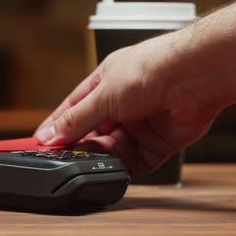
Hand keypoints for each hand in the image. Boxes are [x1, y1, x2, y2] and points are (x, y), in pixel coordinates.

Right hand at [35, 34, 220, 172]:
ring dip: (103, 155)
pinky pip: (137, 161)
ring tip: (94, 158)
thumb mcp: (103, 94)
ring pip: (113, 149)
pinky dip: (126, 166)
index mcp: (104, 85)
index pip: (73, 109)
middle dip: (80, 144)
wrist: (194, 76)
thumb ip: (77, 119)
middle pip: (92, 132)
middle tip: (67, 156)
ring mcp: (140, 124)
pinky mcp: (158, 142)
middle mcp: (122, 105)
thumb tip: (52, 135)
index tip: (42, 143)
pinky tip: (117, 166)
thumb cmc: (151, 69)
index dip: (57, 126)